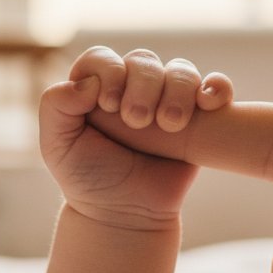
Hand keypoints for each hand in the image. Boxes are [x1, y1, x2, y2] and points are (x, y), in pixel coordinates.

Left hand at [39, 46, 231, 229]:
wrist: (128, 214)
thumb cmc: (89, 179)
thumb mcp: (57, 146)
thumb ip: (56, 107)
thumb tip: (88, 82)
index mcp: (96, 88)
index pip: (103, 58)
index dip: (110, 72)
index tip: (109, 105)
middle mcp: (132, 88)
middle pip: (144, 60)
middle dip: (142, 86)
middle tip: (137, 121)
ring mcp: (166, 100)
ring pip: (181, 70)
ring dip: (178, 90)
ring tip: (170, 124)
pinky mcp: (197, 117)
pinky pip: (214, 87)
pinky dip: (216, 88)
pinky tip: (208, 104)